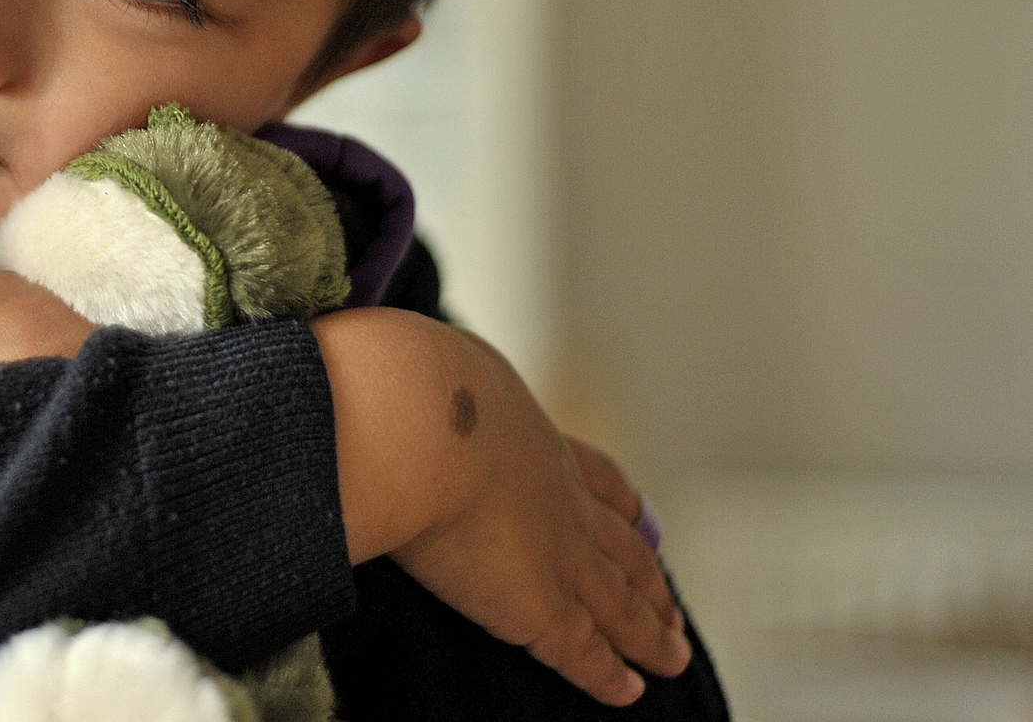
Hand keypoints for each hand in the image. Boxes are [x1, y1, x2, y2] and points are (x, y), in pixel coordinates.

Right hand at [311, 310, 689, 705]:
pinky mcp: (541, 608)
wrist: (408, 419)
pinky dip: (610, 675)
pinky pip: (586, 652)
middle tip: (667, 599)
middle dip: (647, 574)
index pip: (593, 476)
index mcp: (531, 436)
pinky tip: (628, 691)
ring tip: (669, 653)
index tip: (645, 519)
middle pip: (622, 544)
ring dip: (649, 630)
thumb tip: (390, 370)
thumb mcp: (429, 369)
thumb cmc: (401, 383)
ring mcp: (558, 553)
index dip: (621, 503)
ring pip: (622, 602)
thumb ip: (427, 381)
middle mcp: (559, 497)